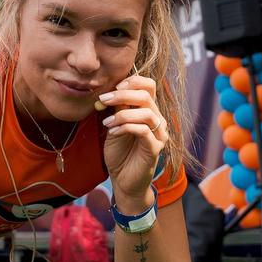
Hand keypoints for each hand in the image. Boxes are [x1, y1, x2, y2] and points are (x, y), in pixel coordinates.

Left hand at [99, 75, 167, 206]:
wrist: (123, 179)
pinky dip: (126, 127)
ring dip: (122, 114)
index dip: (132, 81)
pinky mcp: (155, 149)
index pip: (149, 86)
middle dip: (122, 95)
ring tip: (106, 122)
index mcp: (149, 111)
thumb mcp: (115, 125)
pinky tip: (113, 131)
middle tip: (103, 100)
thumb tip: (109, 91)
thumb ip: (117, 109)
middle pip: (146, 96)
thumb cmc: (120, 152)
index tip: (113, 87)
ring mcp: (159, 135)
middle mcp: (158, 120)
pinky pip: (143, 131)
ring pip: (146, 113)